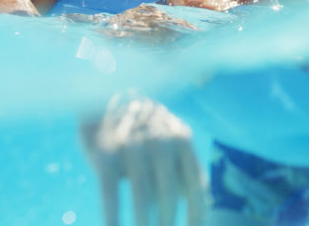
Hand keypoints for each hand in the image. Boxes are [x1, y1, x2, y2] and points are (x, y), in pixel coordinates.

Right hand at [80, 94, 205, 225]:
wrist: (106, 95)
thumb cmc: (144, 129)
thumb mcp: (172, 139)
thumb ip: (185, 167)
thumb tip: (203, 203)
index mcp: (183, 141)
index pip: (196, 183)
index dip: (196, 211)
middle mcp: (161, 142)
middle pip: (168, 192)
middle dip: (167, 221)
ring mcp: (132, 146)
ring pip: (142, 194)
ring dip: (143, 222)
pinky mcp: (105, 152)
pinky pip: (110, 190)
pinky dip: (112, 213)